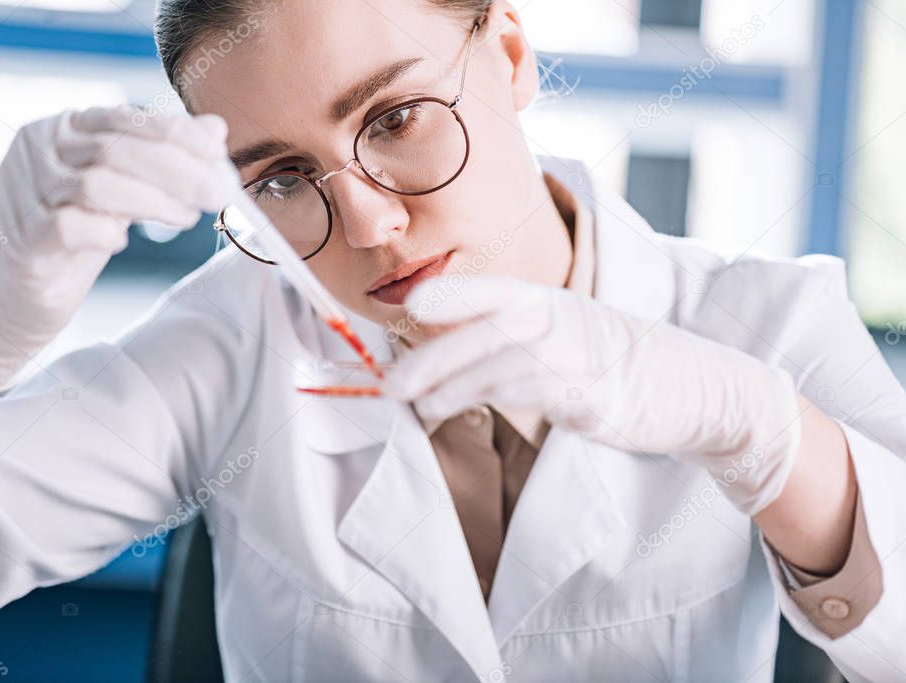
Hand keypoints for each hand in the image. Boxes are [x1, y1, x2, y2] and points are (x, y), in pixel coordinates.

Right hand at [0, 106, 239, 391]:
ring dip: (154, 201)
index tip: (217, 153)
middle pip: (116, 149)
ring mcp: (24, 192)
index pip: (124, 117)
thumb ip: (164, 157)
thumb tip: (215, 128)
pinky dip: (106, 233)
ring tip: (186, 218)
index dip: (175, 133)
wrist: (17, 292)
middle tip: (217, 194)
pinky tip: (121, 242)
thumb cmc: (77, 234)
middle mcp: (37, 151)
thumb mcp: (126, 189)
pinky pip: (71, 227)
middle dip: (177, 171)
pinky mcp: (24, 239)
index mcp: (62, 129)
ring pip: (97, 184)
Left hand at [381, 275, 802, 515]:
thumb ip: (515, 341)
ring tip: (413, 403)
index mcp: (551, 302)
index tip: (409, 306)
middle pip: (485, 329)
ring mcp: (578, 356)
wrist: (697, 387)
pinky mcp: (593, 395)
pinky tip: (460, 410)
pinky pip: (533, 392)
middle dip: (433, 355)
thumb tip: (447, 361)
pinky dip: (492, 398)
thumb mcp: (567, 337)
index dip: (452, 296)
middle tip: (389, 383)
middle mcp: (560, 320)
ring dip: (452, 382)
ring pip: (502, 361)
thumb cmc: (617, 363)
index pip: (493, 291)